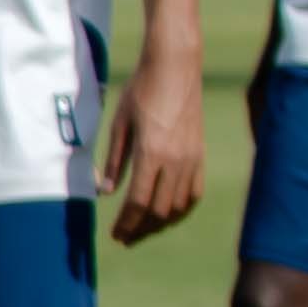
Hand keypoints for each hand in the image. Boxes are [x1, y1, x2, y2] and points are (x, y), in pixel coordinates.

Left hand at [98, 64, 205, 245]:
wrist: (176, 67)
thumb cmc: (142, 91)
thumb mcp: (119, 123)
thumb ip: (114, 160)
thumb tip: (107, 192)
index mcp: (152, 153)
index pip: (138, 203)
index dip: (126, 224)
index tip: (116, 235)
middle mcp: (176, 160)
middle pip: (159, 211)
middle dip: (141, 230)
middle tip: (125, 238)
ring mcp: (192, 158)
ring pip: (179, 206)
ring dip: (160, 224)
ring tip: (143, 230)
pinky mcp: (201, 154)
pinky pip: (194, 192)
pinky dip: (181, 209)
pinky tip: (168, 214)